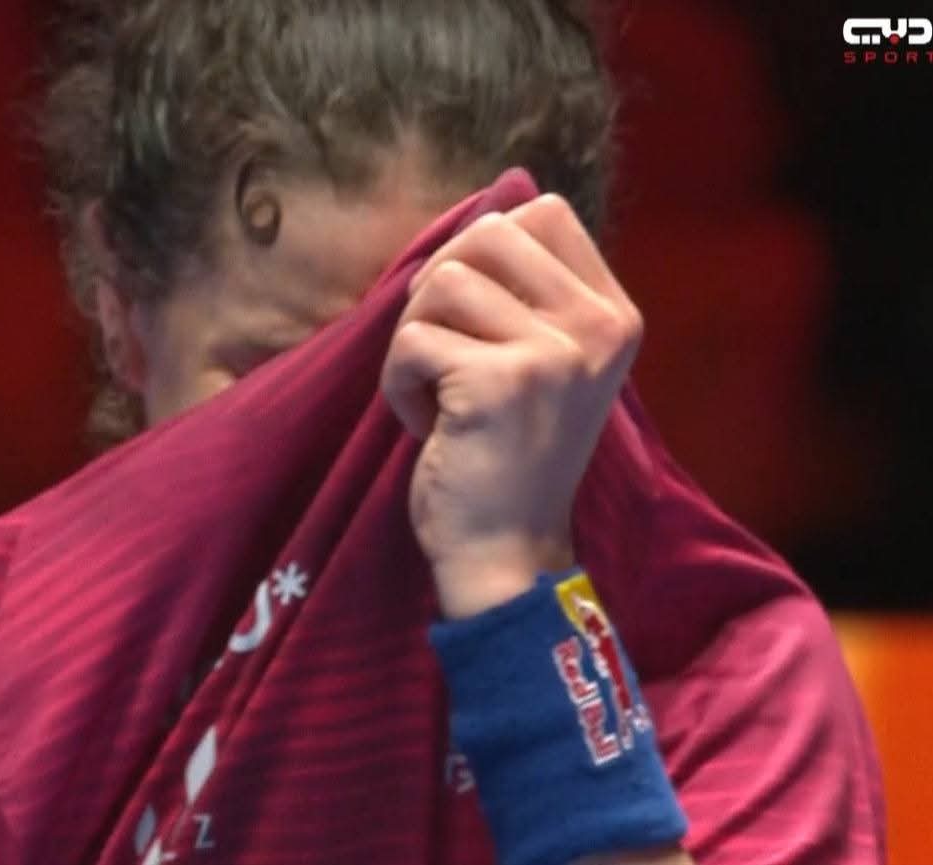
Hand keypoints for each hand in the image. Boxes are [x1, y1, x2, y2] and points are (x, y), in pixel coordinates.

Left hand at [381, 194, 642, 617]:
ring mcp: (555, 353)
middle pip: (487, 233)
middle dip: (439, 290)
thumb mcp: (548, 364)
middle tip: (442, 351)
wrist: (508, 552)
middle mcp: (597, 326)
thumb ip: (528, 294)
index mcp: (614, 315)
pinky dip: (398, 381)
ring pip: (442, 281)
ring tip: (436, 394)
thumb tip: (476, 221)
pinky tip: (427, 425)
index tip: (472, 313)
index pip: (543, 213)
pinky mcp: (501, 382)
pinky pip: (412, 338)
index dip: (485, 251)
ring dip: (416, 339)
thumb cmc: (513, 455)